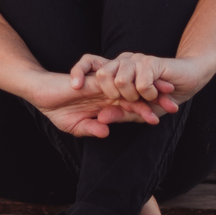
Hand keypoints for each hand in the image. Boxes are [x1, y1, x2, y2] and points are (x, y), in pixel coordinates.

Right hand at [30, 70, 171, 137]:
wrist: (40, 94)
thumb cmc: (58, 110)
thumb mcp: (77, 126)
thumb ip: (92, 129)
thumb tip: (107, 133)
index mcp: (107, 103)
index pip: (132, 107)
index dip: (148, 111)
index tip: (165, 117)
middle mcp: (108, 93)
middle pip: (136, 95)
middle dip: (156, 100)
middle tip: (175, 106)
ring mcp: (102, 86)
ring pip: (129, 89)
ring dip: (147, 93)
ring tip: (164, 97)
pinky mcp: (93, 81)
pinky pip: (111, 85)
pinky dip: (124, 90)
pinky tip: (138, 95)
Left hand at [72, 51, 205, 106]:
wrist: (189, 79)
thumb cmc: (162, 96)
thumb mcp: (137, 109)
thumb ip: (120, 113)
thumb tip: (101, 119)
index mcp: (116, 70)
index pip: (89, 62)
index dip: (78, 71)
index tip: (74, 87)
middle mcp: (124, 61)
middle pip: (102, 72)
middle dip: (110, 92)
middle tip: (127, 101)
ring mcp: (137, 60)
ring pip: (121, 78)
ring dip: (132, 96)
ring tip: (144, 99)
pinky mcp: (153, 62)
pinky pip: (142, 80)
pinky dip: (147, 92)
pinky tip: (154, 94)